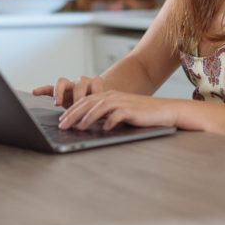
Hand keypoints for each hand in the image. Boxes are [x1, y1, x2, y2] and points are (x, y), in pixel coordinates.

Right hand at [31, 75, 105, 108]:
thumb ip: (106, 109)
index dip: (95, 94)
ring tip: (57, 103)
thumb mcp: (106, 107)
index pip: (95, 83)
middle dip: (78, 97)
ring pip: (63, 82)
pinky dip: (42, 90)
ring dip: (60, 92)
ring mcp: (70, 85)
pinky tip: (35, 93)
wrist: (97, 99)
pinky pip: (49, 88)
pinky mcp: (60, 91)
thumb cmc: (102, 104)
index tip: (94, 107)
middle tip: (77, 110)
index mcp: (95, 84)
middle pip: (79, 83)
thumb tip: (109, 117)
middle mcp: (82, 82)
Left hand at [58, 91, 179, 130]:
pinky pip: (117, 115)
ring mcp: (122, 102)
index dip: (71, 109)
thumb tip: (86, 124)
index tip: (61, 119)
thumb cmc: (140, 113)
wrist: (163, 110)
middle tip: (62, 125)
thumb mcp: (119, 111)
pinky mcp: (131, 110)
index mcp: (108, 95)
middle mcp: (113, 96)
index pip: (85, 101)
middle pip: (88, 103)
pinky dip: (110, 121)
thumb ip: (105, 114)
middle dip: (73, 114)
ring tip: (77, 127)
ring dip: (87, 118)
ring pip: (99, 107)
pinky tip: (104, 128)